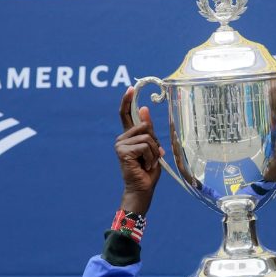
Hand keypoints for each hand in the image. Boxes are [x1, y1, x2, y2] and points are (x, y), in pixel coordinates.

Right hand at [115, 87, 164, 213]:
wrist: (143, 188)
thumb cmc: (148, 169)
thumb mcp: (152, 146)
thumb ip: (148, 130)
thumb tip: (144, 108)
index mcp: (129, 136)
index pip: (125, 114)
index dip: (127, 101)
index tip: (131, 88)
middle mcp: (122, 138)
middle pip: (145, 126)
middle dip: (154, 141)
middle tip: (152, 156)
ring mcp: (120, 144)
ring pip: (147, 137)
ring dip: (154, 152)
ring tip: (148, 162)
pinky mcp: (123, 151)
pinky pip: (145, 146)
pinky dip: (151, 157)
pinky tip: (145, 166)